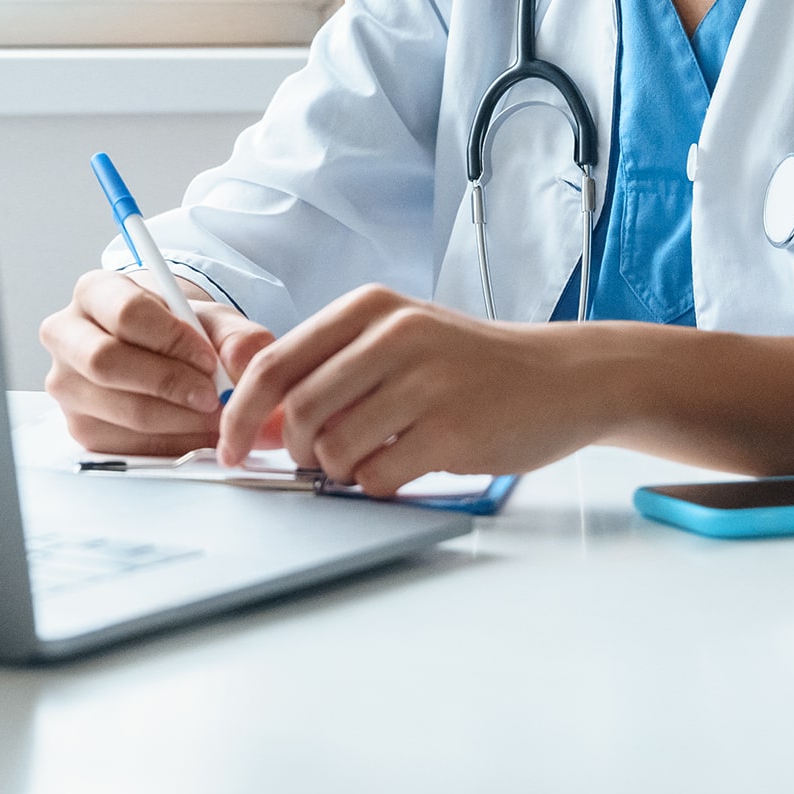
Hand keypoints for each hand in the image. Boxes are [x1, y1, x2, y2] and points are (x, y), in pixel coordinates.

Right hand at [41, 269, 276, 455]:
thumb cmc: (179, 331)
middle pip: (106, 362)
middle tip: (213, 396)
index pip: (126, 313)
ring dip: (178, 419)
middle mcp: (66, 336)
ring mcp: (67, 385)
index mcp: (93, 292)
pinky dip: (171, 443)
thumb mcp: (211, 320)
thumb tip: (243, 362)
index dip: (172, 339)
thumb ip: (237, 335)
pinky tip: (195, 431)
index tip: (209, 359)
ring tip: (214, 415)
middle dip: (169, 383)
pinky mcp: (79, 427)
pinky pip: (126, 444)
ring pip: (120, 408)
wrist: (161, 355)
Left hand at [216, 286, 602, 494]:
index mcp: (370, 307)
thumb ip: (334, 369)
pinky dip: (377, 487)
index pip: (275, 363)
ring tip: (371, 461)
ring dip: (340, 472)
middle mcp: (394, 335)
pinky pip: (378, 477)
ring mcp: (425, 382)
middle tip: (319, 462)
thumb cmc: (473, 365)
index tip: (230, 447)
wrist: (563, 376)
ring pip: (335, 449)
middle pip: (300, 413)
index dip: (240, 414)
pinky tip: (403, 468)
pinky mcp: (452, 430)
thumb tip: (263, 421)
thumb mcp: (401, 341)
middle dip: (296, 452)